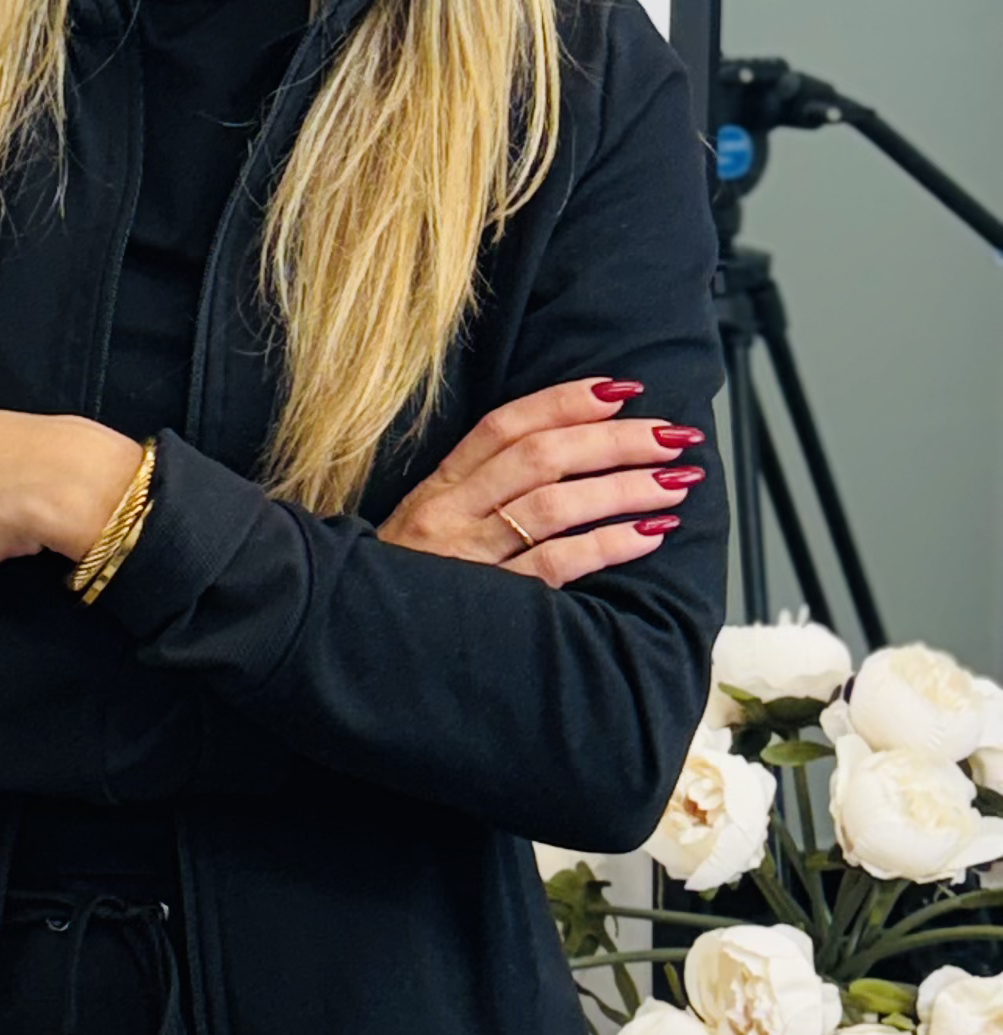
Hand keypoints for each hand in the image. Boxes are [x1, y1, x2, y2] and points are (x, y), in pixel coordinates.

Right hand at [376, 378, 703, 583]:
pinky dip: (609, 544)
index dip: (564, 402)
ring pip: (555, 505)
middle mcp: (448, 515)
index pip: (503, 426)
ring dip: (624, 487)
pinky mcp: (490, 604)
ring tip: (676, 480)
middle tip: (672, 435)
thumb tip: (560, 456)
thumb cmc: (405, 585)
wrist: (358, 644)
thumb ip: (477, 493)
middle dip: (615, 440)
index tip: (620, 390)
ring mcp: (468, 559)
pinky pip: (557, 565)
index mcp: (436, 489)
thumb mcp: (425, 526)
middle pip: (540, 457)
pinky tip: (650, 534)